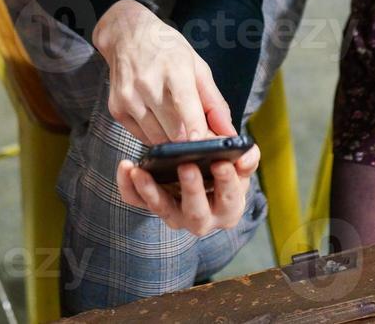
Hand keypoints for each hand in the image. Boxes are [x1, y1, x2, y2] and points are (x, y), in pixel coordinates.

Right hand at [93, 0, 226, 145]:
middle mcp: (147, 83)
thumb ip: (214, 102)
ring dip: (171, 137)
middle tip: (197, 133)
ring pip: (158, 138)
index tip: (207, 148)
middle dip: (190, 138)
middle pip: (174, 130)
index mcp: (174, 69)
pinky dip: (154, 133)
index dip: (197, 131)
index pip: (185, 106)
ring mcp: (129, 97)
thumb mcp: (197, 66)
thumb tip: (229, 132)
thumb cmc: (166, 49)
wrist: (126, 35)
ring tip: (174, 118)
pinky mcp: (116, 109)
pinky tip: (156, 115)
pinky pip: (142, 136)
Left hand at [116, 103, 260, 235]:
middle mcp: (202, 218)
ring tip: (141, 171)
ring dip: (151, 191)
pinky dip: (128, 186)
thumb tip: (245, 157)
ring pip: (162, 209)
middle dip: (192, 190)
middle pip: (196, 213)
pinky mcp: (152, 206)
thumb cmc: (221, 163)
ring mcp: (175, 215)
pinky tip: (126, 166)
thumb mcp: (238, 160)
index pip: (230, 199)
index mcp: (229, 207)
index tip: (221, 162)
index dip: (227, 182)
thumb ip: (247, 156)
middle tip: (186, 166)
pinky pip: (137, 201)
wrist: (199, 165)